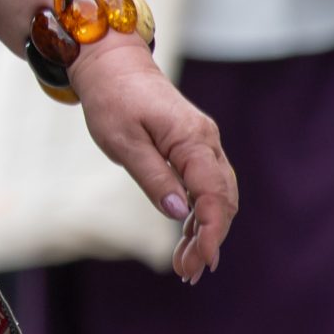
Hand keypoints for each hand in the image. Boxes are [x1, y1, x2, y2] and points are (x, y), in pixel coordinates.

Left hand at [68, 39, 237, 284]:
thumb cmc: (111, 98)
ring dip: (206, 229)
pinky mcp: (193, 146)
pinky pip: (205, 184)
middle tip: (188, 271)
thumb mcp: (122, 140)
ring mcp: (202, 143)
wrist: (111, 62)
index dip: (211, 232)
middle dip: (210, 238)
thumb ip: (152, 175)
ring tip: (185, 263)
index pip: (214, 195)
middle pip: (223, 199)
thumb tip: (179, 212)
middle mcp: (206, 141)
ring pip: (218, 195)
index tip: (200, 261)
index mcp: (192, 139)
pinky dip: (200, 212)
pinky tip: (188, 236)